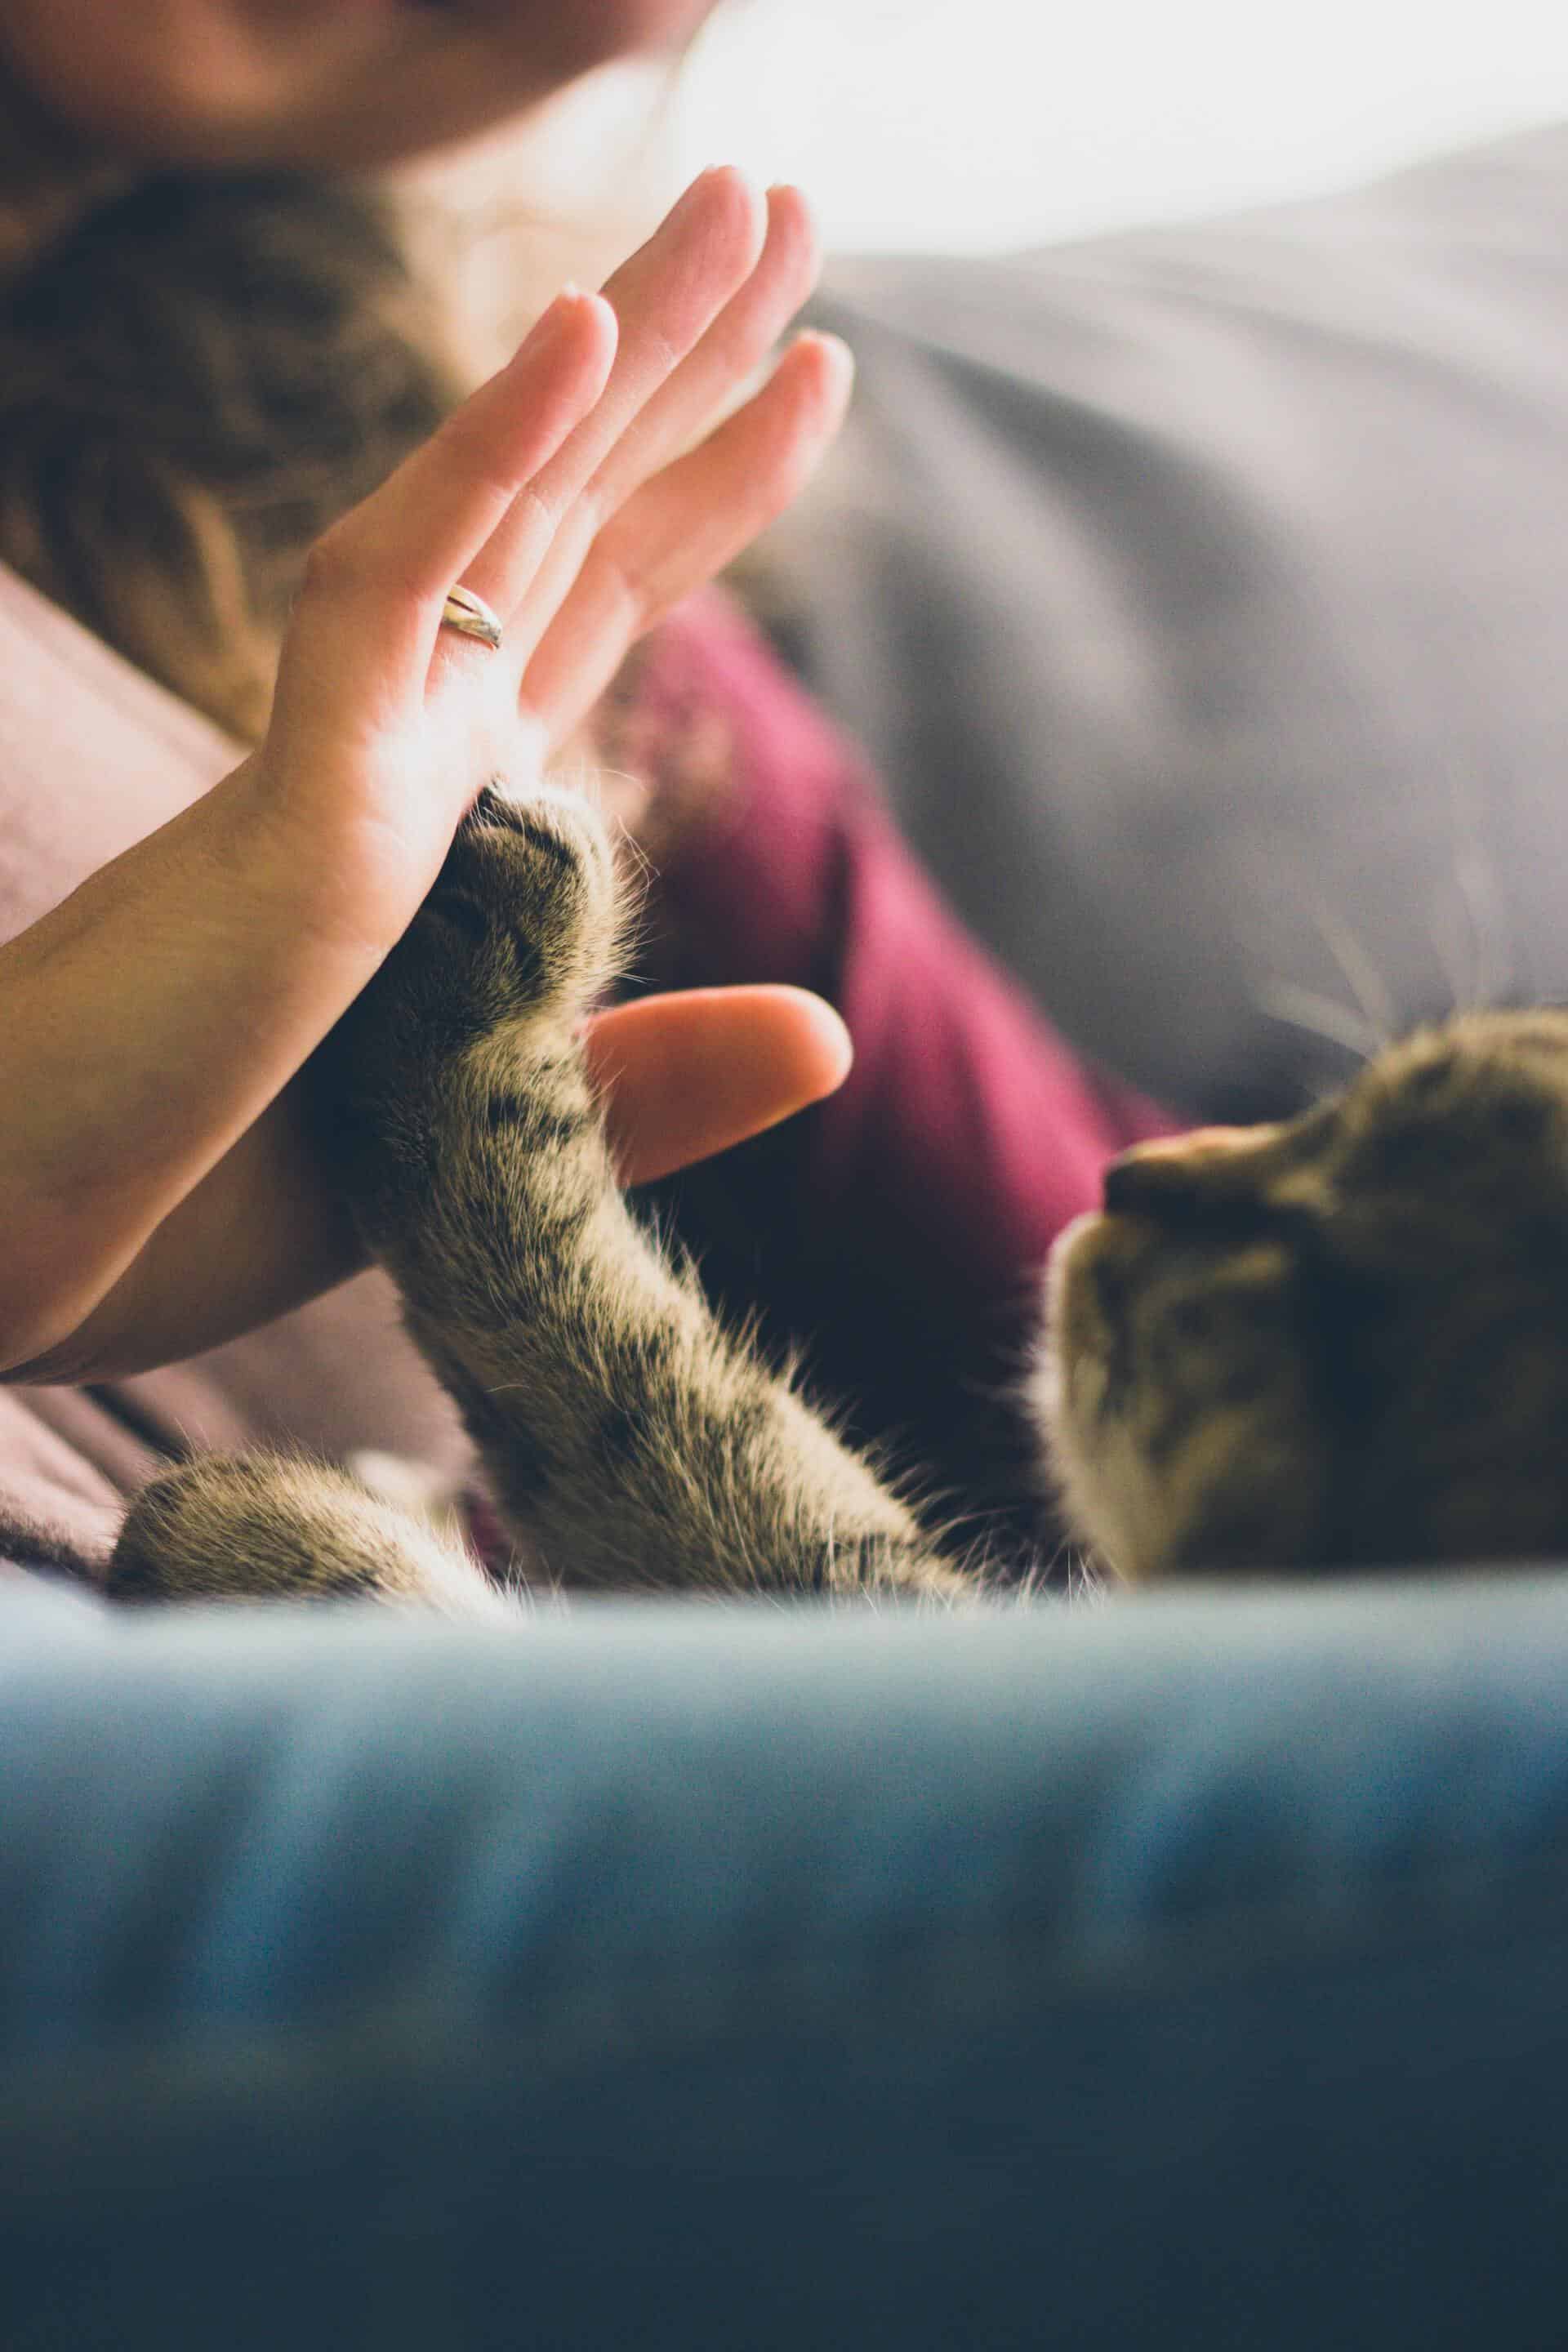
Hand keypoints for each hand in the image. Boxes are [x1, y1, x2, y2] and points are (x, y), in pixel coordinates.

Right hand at [0, 171, 853, 1381]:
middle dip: (685, 357)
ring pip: (506, 507)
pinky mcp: (292, 802)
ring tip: (752, 199)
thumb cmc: (203, 1196)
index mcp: (444, 821)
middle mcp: (402, 755)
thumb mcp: (491, 1144)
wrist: (16, 1251)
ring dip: (627, 346)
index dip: (701, 481)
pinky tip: (581, 330)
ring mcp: (346, 761)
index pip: (594, 607)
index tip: (808, 374)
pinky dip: (484, 459)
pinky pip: (390, 594)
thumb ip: (652, 1079)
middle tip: (788, 203)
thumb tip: (833, 1033)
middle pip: (571, 515)